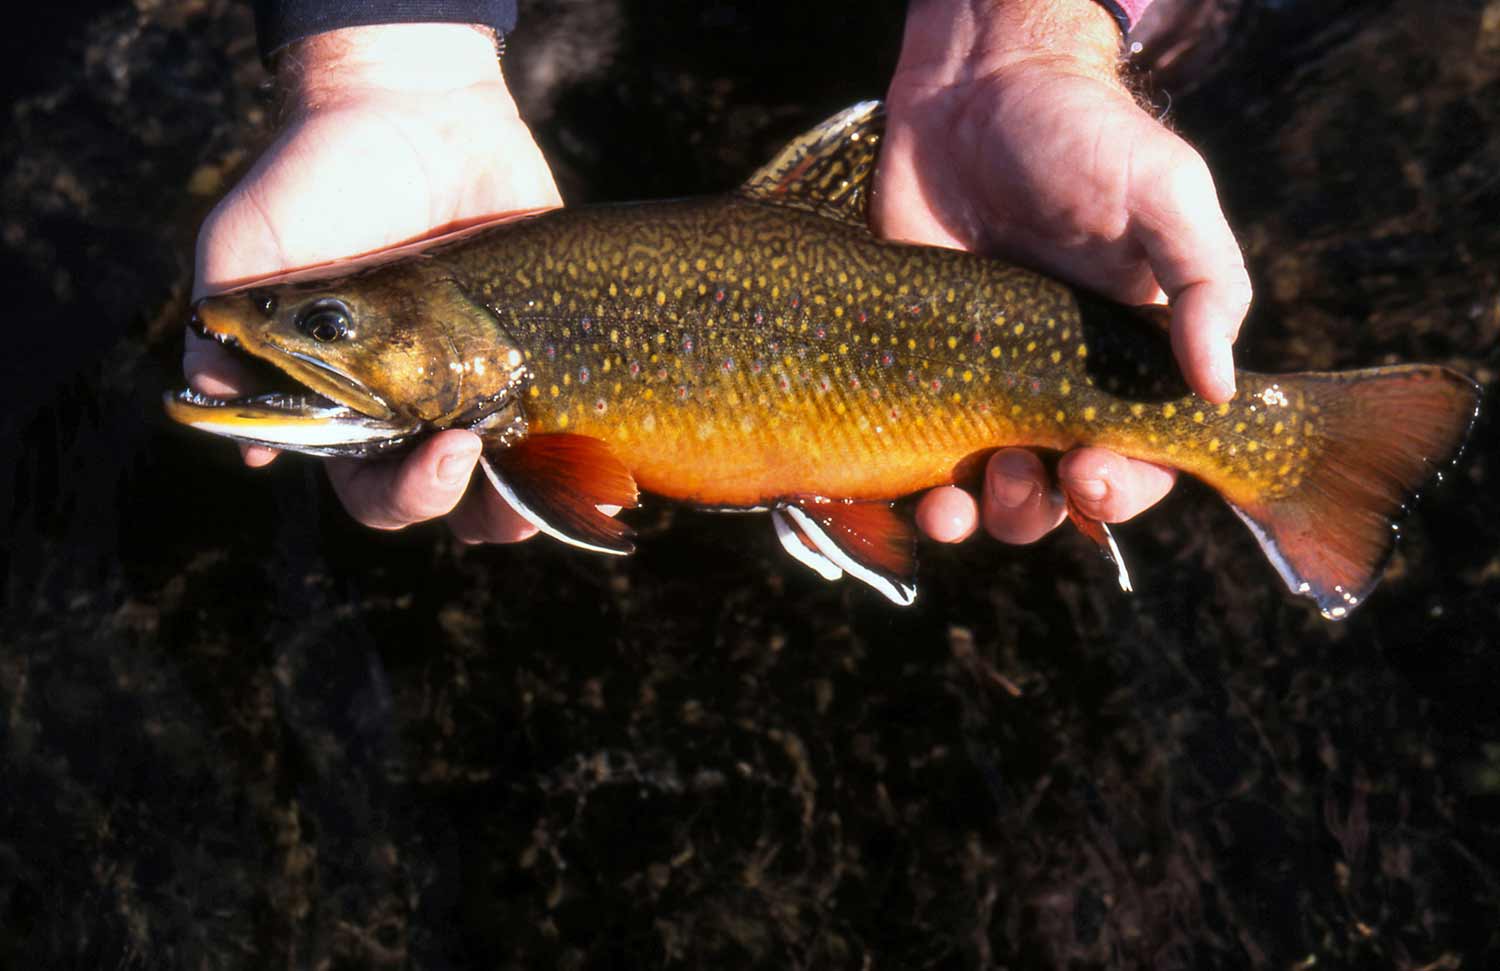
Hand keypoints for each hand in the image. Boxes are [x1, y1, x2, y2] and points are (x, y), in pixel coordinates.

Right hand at [188, 24, 559, 542]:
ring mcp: (491, 380)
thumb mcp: (244, 255)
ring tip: (574, 478)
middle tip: (498, 458)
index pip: (377, 490)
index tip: (446, 451)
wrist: (409, 110)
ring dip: (546, 494)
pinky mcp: (548, 347)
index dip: (408, 495)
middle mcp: (424, 408)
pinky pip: (578, 416)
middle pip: (458, 503)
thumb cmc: (312, 183)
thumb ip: (229, 344)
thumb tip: (248, 446)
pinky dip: (594, 443)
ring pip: (525, 478)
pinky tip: (611, 449)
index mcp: (355, 408)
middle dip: (481, 506)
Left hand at [874, 0, 1251, 544]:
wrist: (969, 94)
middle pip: (1064, 490)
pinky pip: (923, 455)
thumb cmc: (1080, 135)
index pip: (1143, 454)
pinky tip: (915, 494)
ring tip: (960, 500)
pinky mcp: (918, 371)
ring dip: (986, 514)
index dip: (1127, 484)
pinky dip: (921, 489)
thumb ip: (1205, 281)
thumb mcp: (1164, 191)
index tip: (1094, 474)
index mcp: (1130, 357)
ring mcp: (985, 381)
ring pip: (994, 488)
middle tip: (1032, 478)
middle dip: (1049, 507)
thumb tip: (1221, 389)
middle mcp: (1061, 383)